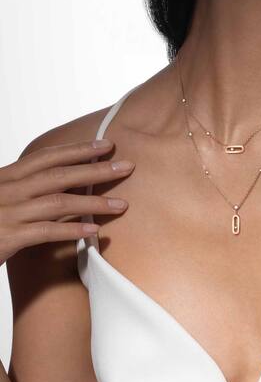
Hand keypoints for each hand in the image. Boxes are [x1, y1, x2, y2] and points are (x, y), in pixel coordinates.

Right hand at [0, 139, 134, 265]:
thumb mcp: (2, 196)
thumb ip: (27, 187)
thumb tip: (63, 181)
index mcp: (7, 176)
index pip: (48, 157)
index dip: (78, 149)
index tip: (106, 144)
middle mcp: (8, 189)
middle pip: (60, 175)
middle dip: (97, 169)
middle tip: (127, 166)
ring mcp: (8, 212)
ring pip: (59, 202)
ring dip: (95, 202)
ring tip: (123, 205)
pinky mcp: (6, 237)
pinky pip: (47, 232)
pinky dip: (73, 230)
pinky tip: (95, 231)